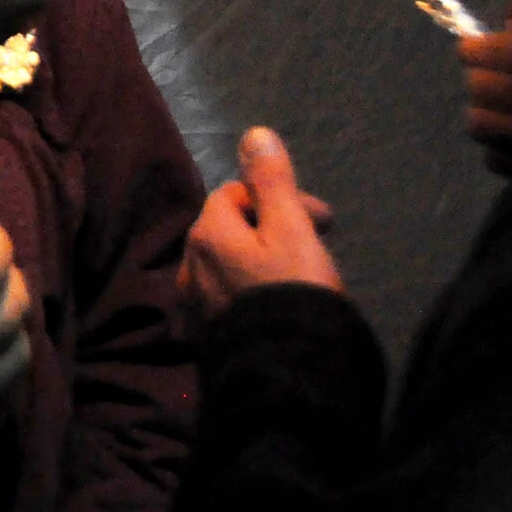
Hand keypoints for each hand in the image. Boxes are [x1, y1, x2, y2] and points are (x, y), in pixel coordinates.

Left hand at [179, 128, 342, 325]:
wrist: (288, 378)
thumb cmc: (294, 294)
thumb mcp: (291, 229)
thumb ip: (272, 181)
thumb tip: (253, 134)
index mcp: (206, 235)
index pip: (235, 194)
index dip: (279, 197)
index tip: (323, 219)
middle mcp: (188, 267)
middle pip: (230, 229)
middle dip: (273, 226)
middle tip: (318, 243)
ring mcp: (196, 306)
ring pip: (229, 265)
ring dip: (262, 259)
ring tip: (301, 274)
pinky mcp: (208, 338)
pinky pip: (229, 299)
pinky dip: (253, 291)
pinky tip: (279, 305)